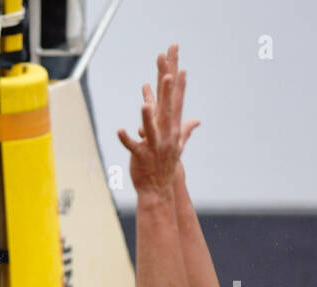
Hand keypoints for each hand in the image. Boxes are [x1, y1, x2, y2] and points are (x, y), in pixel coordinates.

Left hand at [117, 45, 198, 193]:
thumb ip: (185, 129)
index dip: (179, 87)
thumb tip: (196, 120)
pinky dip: (126, 139)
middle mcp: (165, 135)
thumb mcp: (177, 145)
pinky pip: (132, 146)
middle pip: (165, 108)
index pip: (176, 103)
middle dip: (167, 91)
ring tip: (144, 105)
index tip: (182, 68)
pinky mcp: (141, 155)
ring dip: (147, 117)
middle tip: (168, 72)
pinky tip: (119, 130)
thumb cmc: (165, 164)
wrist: (158, 188)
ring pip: (150, 128)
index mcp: (172, 129)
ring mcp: (153, 145)